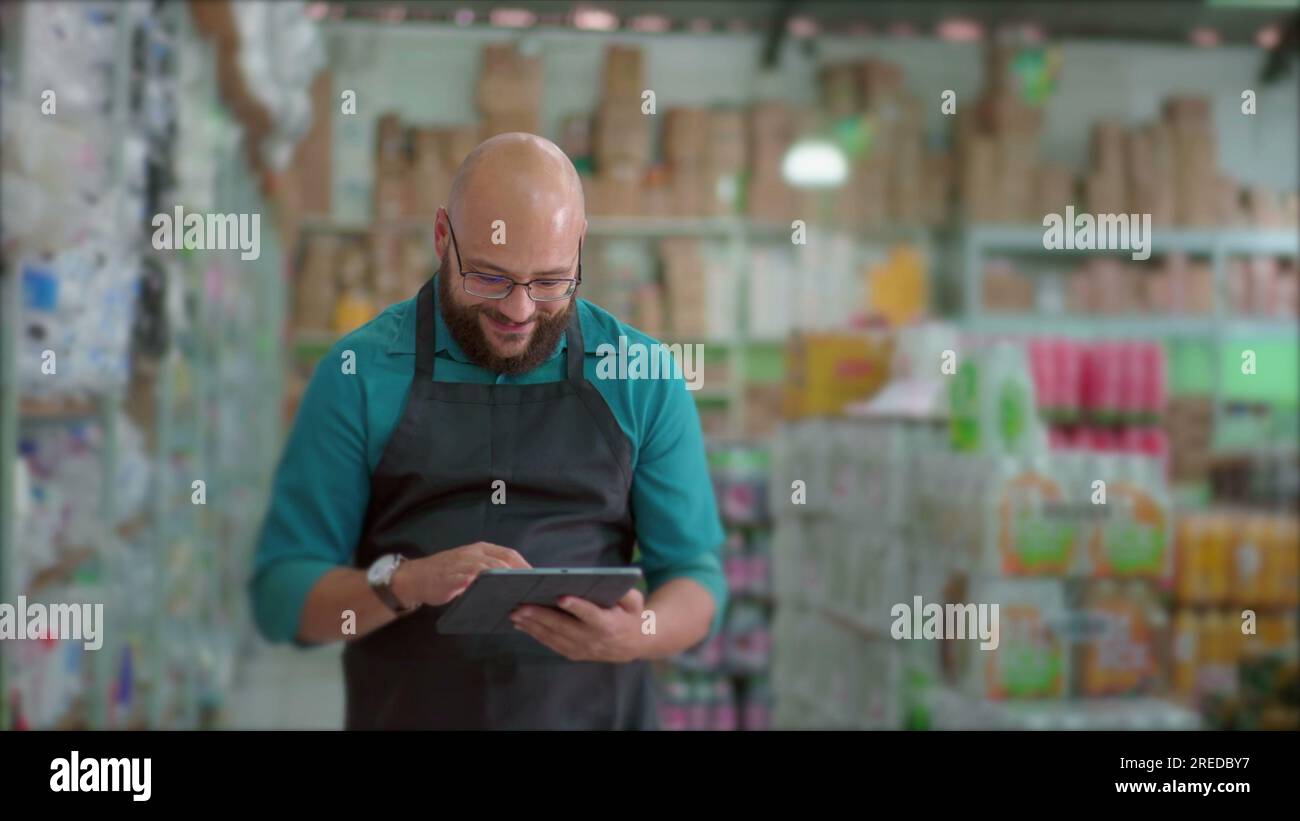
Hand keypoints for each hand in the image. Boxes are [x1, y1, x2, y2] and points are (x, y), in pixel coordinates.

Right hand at [395, 542, 529, 606]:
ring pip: (490, 568)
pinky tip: (493, 596)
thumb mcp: (470, 567)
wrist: (415, 578)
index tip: (540, 578)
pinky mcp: (452, 576)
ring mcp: (462, 563)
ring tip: (519, 592)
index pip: (509, 554)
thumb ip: (488, 572)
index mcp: (481, 549)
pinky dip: (484, 585)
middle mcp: (473, 553)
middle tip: (533, 588)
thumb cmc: (447, 575)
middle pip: (504, 560)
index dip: (526, 566)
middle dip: (521, 573)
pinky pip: (471, 579)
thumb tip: (515, 585)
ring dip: (506, 579)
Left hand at [510, 588, 647, 662]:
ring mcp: (581, 649)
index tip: (561, 597)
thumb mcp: (635, 602)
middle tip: (521, 606)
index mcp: (609, 625)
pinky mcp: (573, 653)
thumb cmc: (630, 615)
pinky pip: (551, 644)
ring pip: (553, 637)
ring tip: (515, 614)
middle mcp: (593, 639)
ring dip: (532, 626)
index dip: (577, 607)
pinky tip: (521, 624)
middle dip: (540, 616)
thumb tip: (609, 581)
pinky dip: (535, 634)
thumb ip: (625, 593)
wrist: (632, 644)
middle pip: (563, 627)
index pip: (591, 615)